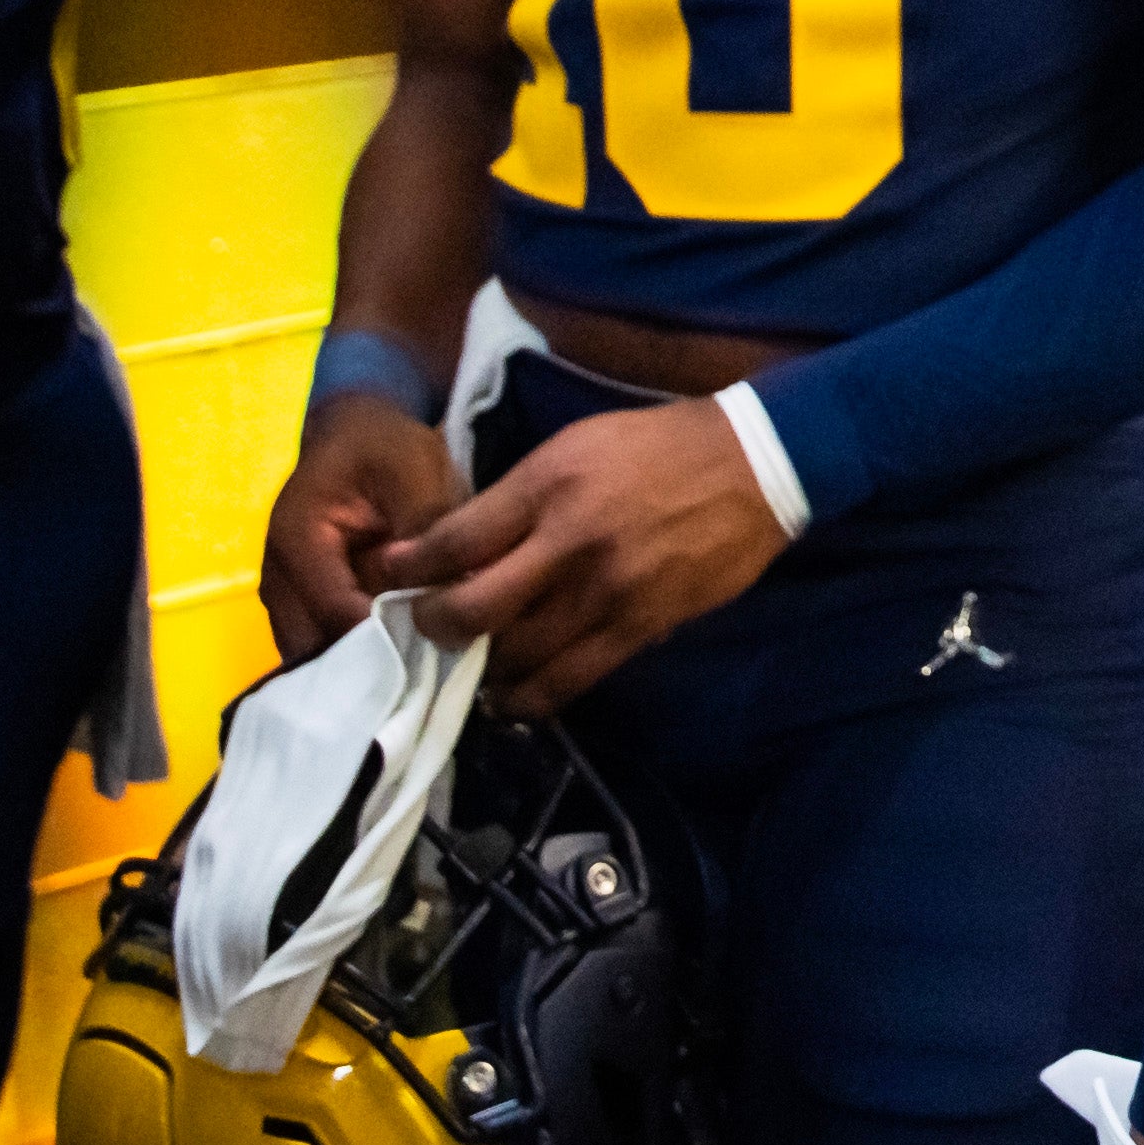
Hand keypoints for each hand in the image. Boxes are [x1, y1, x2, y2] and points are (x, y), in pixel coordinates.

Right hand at [261, 394, 463, 660]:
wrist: (350, 432)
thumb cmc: (383, 444)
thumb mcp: (415, 466)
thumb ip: (427, 524)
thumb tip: (450, 586)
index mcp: (295, 537)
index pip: (336, 612)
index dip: (386, 639)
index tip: (435, 651)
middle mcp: (276, 576)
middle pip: (317, 646)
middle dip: (370, 667)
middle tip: (427, 674)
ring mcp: (283, 596)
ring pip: (316, 655)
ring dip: (361, 669)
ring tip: (416, 673)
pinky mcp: (299, 606)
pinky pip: (323, 646)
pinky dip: (356, 659)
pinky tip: (399, 662)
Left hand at [377, 396, 788, 716]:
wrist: (753, 465)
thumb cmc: (657, 447)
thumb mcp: (576, 445)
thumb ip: (520, 497)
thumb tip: (463, 546)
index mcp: (549, 484)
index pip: (455, 540)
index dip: (409, 568)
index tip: (389, 579)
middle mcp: (569, 542)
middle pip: (474, 608)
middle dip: (435, 627)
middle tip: (425, 628)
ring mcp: (606, 592)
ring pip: (517, 656)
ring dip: (480, 669)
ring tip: (465, 669)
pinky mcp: (641, 627)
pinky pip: (571, 680)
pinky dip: (530, 697)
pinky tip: (511, 698)